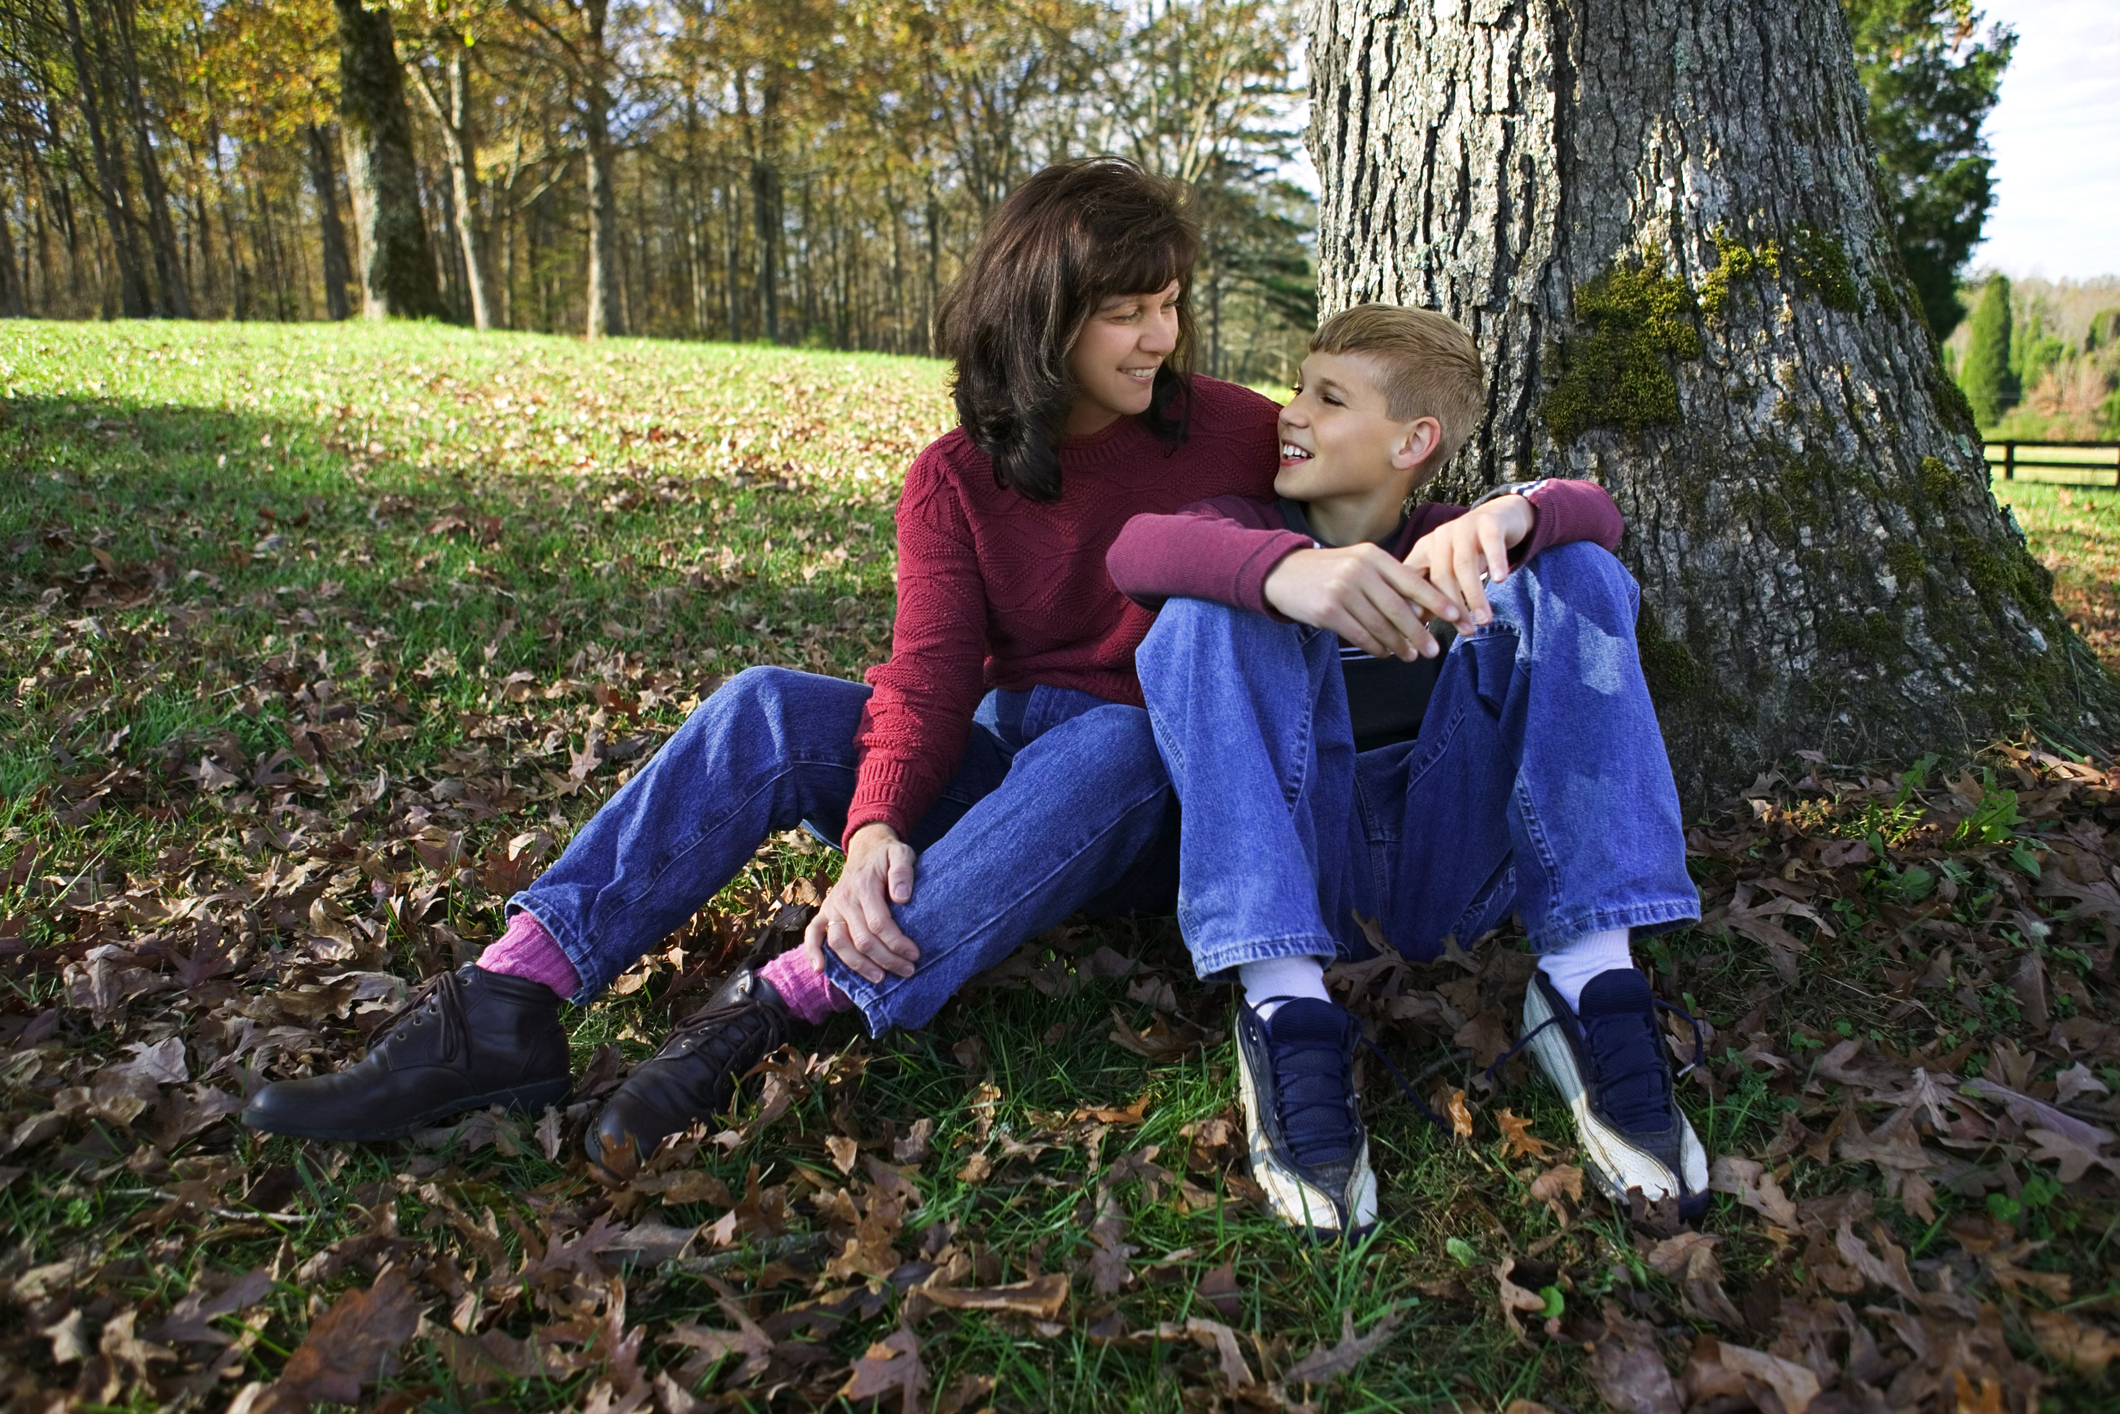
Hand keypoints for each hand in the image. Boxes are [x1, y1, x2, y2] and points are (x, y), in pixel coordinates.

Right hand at [802, 823, 919, 982]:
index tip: (914, 955)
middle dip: (886, 959)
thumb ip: (903, 872)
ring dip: (859, 965)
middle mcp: (844, 899)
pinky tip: (820, 969)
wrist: (866, 848)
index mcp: (864, 886)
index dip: (897, 943)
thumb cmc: (887, 855)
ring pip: (839, 944)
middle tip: (907, 970)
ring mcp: (831, 907)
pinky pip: (813, 934)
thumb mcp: (902, 854)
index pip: (879, 924)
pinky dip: (813, 952)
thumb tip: (901, 897)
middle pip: (862, 939)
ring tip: (880, 978)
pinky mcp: (824, 912)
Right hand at [1263, 543, 1464, 659]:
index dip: (1436, 601)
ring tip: (1410, 656)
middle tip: (1434, 649)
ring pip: (1380, 626)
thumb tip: (1421, 609)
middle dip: (1419, 632)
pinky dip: (1376, 647)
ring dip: (1398, 645)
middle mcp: (1359, 571)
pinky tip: (1385, 653)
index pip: (1412, 581)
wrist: (1283, 573)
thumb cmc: (1329, 571)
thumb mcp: (1359, 563)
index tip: (1455, 616)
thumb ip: (1387, 580)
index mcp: (1373, 556)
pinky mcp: (1328, 611)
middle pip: (1398, 608)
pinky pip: (1360, 635)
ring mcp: (1342, 591)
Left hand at [1403, 496, 1534, 627]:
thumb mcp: (1450, 570)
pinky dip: (1495, 561)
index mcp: (1424, 550)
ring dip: (1474, 594)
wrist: (1501, 517)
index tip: (1424, 636)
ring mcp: (1463, 527)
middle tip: (1466, 631)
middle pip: (1440, 576)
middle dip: (1453, 607)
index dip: (1418, 607)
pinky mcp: (1488, 522)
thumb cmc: (1471, 552)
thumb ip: (1434, 592)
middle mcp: (1440, 537)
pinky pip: (1491, 543)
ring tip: (1484, 619)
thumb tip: (1416, 624)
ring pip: (1464, 564)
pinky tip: (1499, 580)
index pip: (1414, 581)